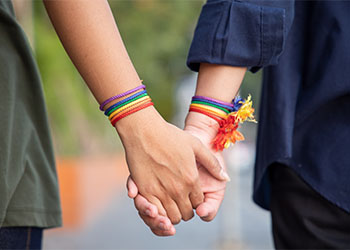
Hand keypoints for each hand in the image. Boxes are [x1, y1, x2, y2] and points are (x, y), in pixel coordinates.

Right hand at [127, 111, 227, 235]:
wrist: (145, 131)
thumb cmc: (170, 136)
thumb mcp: (196, 145)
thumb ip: (212, 163)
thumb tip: (225, 178)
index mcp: (192, 179)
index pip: (198, 203)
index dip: (196, 202)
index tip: (191, 196)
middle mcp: (178, 189)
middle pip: (186, 214)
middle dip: (185, 210)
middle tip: (181, 201)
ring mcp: (161, 192)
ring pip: (171, 217)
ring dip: (172, 214)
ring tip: (170, 203)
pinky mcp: (145, 191)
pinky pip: (156, 213)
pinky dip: (159, 213)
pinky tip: (158, 204)